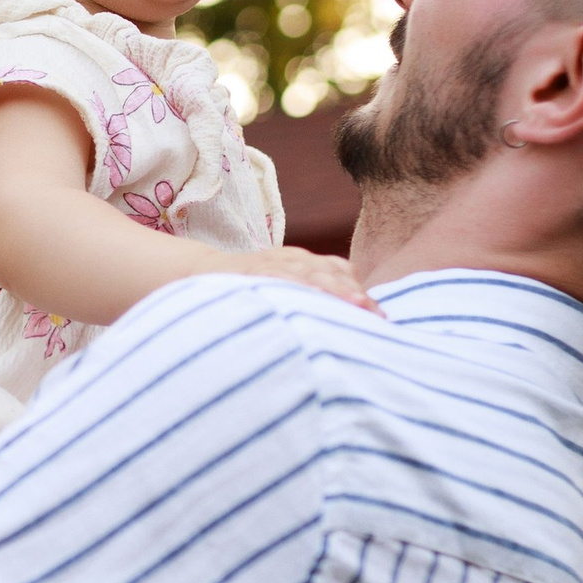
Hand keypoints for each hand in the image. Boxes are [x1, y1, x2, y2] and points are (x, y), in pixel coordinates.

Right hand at [237, 244, 382, 314]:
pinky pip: (276, 275)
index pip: (340, 271)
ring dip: (334, 289)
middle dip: (354, 293)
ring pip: (309, 273)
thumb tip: (344, 323)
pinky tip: (308, 296)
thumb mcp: (284, 284)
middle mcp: (292, 258)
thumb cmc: (251, 286)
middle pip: (330, 272)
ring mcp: (272, 262)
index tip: (380, 315)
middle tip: (376, 314)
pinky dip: (294, 284)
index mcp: (304, 262)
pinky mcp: (251, 271)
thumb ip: (311, 296)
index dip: (359, 291)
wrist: (202, 271)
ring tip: (357, 305)